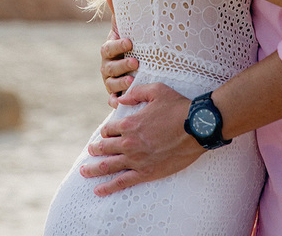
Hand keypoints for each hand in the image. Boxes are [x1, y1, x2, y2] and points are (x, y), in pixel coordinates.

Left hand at [80, 83, 202, 195]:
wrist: (197, 128)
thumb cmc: (178, 107)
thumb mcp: (156, 91)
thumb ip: (135, 93)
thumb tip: (120, 99)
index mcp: (129, 124)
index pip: (108, 130)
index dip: (106, 132)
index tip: (106, 134)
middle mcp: (129, 143)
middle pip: (104, 148)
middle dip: (95, 150)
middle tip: (90, 151)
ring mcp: (136, 160)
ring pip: (108, 166)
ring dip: (94, 169)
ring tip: (84, 172)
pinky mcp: (146, 173)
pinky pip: (122, 182)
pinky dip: (108, 187)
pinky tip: (98, 190)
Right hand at [101, 0, 137, 107]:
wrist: (130, 66)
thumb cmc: (128, 45)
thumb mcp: (123, 29)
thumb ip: (118, 13)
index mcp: (107, 51)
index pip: (109, 48)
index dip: (118, 45)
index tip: (130, 42)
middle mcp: (106, 67)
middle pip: (110, 68)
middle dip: (122, 66)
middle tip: (136, 63)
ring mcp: (109, 82)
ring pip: (111, 85)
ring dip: (120, 84)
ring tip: (133, 82)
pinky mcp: (114, 95)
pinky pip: (113, 100)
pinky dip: (116, 102)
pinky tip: (122, 103)